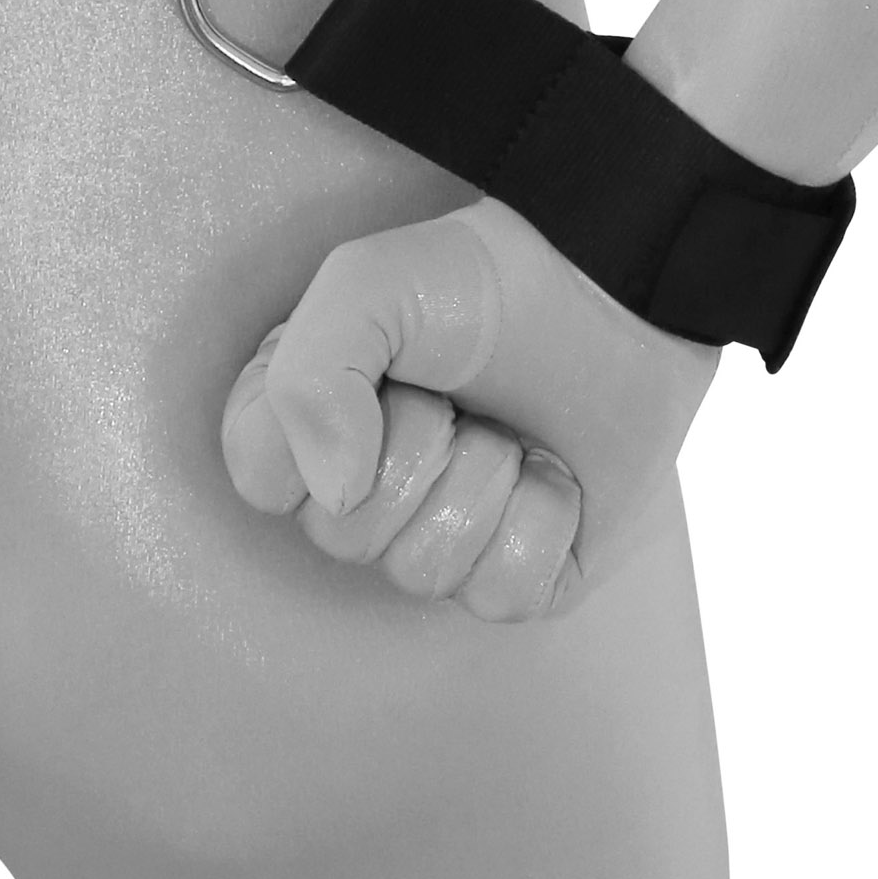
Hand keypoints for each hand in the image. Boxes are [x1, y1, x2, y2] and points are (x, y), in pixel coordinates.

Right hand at [221, 193, 717, 618]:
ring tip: (506, 428)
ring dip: (483, 482)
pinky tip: (552, 475)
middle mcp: (363, 488)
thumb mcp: (371, 283)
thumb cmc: (488, 283)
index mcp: (311, 415)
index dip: (312, 434)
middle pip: (344, 535)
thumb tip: (335, 495)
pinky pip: (504, 595)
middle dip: (416, 451)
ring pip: (424, 570)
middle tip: (453, 395)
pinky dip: (540, 525)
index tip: (372, 376)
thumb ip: (311, 377)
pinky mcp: (516, 576)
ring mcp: (439, 537)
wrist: (616, 295)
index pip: (261, 478)